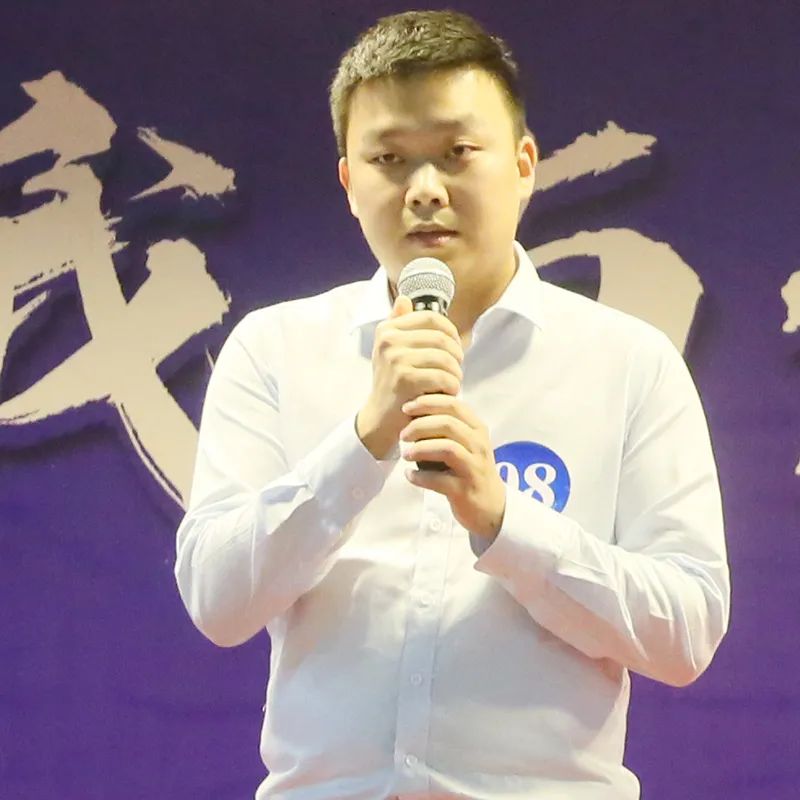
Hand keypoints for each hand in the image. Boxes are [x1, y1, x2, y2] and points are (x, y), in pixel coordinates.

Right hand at [356, 296, 463, 458]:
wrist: (379, 418)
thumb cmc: (391, 383)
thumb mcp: (390, 350)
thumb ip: (398, 324)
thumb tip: (404, 298)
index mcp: (387, 329)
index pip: (431, 318)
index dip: (450, 331)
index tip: (455, 348)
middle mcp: (389, 340)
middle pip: (441, 338)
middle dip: (456, 355)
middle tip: (457, 369)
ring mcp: (395, 359)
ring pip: (445, 357)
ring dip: (456, 373)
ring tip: (452, 383)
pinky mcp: (405, 379)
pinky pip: (443, 376)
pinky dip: (452, 386)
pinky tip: (448, 393)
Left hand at [399, 393, 505, 540]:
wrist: (491, 506)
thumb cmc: (469, 468)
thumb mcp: (465, 442)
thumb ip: (447, 425)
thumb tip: (415, 409)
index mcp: (478, 429)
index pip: (454, 405)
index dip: (428, 403)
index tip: (406, 408)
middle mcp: (479, 445)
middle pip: (448, 424)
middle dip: (420, 425)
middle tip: (403, 434)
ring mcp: (474, 468)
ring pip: (446, 448)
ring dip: (420, 449)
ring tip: (406, 454)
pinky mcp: (465, 490)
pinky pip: (439, 480)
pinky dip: (420, 476)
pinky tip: (409, 475)